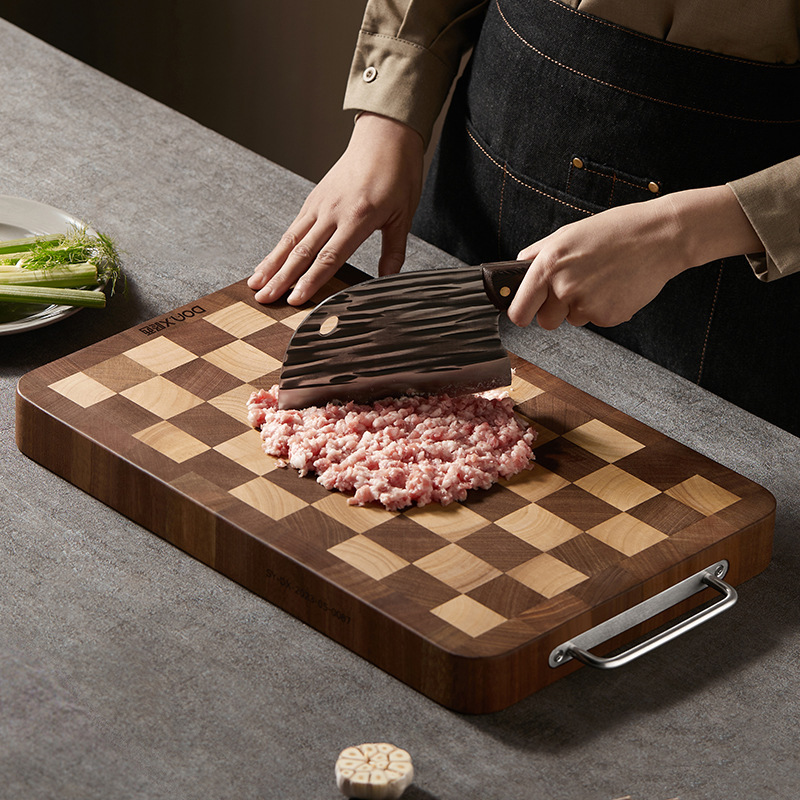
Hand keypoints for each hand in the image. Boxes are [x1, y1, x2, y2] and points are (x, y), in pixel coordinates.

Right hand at [249, 113, 424, 305]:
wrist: (385, 137)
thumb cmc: (397, 174)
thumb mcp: (403, 217)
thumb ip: (393, 252)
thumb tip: (389, 281)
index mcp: (357, 218)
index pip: (329, 257)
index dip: (311, 280)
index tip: (295, 298)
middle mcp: (333, 211)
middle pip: (302, 251)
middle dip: (281, 278)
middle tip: (264, 298)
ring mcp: (320, 204)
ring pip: (290, 239)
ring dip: (272, 264)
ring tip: (256, 284)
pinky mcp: (314, 199)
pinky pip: (293, 227)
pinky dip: (279, 247)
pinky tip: (269, 261)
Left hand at [508, 185, 763, 329]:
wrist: (660, 237)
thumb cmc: (615, 230)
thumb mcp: (568, 233)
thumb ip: (538, 254)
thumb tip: (518, 268)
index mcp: (548, 266)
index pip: (519, 311)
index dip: (522, 314)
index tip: (526, 313)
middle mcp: (563, 288)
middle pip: (545, 322)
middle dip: (555, 311)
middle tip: (575, 287)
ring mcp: (586, 305)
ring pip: (572, 320)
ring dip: (581, 307)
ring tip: (601, 279)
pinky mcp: (608, 317)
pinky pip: (596, 320)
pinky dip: (603, 308)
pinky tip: (615, 286)